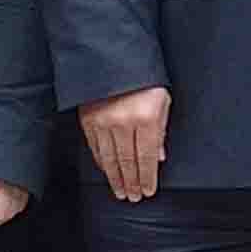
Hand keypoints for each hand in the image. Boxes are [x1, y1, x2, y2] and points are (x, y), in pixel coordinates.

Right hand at [78, 87, 173, 205]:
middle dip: (131, 182)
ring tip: (120, 191)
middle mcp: (123, 122)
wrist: (113, 53)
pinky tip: (106, 170)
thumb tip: (159, 156)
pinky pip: (95, 147)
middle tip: (133, 197)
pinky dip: (101, 162)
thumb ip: (160, 130)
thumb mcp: (162, 100)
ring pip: (109, 158)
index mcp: (145, 117)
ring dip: (115, 178)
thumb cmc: (144, 76)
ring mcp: (103, 121)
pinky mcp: (88, 118)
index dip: (147, 178)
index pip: (147, 158)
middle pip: (127, 162)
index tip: (148, 191)